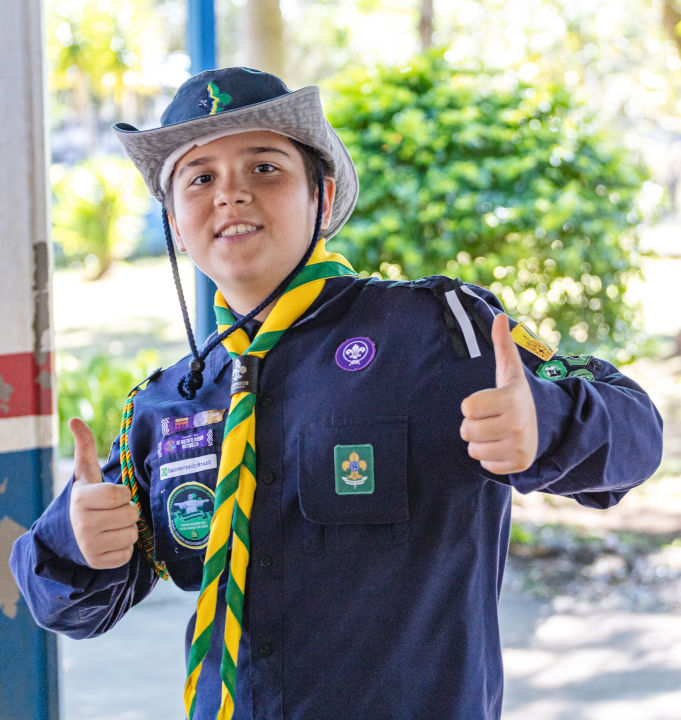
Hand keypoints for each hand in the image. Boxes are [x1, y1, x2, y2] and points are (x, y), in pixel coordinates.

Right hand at [68, 418, 138, 568]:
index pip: (121, 494)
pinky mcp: (98, 563)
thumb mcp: (85, 474)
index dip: (123, 494)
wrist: (69, 534)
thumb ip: (85, 447)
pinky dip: (123, 548)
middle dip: (127, 512)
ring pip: (132, 534)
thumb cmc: (87, 498)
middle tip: (113, 512)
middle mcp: (83, 523)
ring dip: (128, 529)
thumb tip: (74, 419)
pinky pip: (127, 553)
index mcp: (82, 499)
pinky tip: (110, 541)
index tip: (114, 495)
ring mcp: (89, 546)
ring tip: (112, 525)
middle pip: (131, 515)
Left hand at [459, 314, 538, 473]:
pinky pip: (485, 465)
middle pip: (466, 431)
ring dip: (479, 442)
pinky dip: (490, 457)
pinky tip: (503, 445)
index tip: (485, 402)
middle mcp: (517, 424)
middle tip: (490, 418)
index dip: (471, 405)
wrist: (545, 424)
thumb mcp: (509, 371)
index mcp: (511, 399)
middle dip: (473, 425)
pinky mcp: (519, 465)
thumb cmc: (515, 395)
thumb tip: (498, 316)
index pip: (467, 407)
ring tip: (496, 432)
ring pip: (472, 450)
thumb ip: (502, 345)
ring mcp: (519, 446)